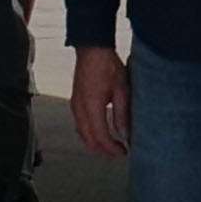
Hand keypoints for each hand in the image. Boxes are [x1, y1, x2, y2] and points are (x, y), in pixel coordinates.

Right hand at [69, 44, 131, 158]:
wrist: (92, 49)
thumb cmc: (107, 64)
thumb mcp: (122, 89)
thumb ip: (122, 114)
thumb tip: (125, 133)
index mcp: (92, 106)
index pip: (100, 137)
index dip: (112, 149)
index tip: (123, 152)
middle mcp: (80, 109)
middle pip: (89, 140)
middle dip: (104, 150)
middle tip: (119, 152)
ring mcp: (75, 106)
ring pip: (82, 134)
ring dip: (96, 143)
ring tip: (112, 145)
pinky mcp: (75, 102)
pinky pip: (80, 125)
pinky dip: (90, 134)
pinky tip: (101, 132)